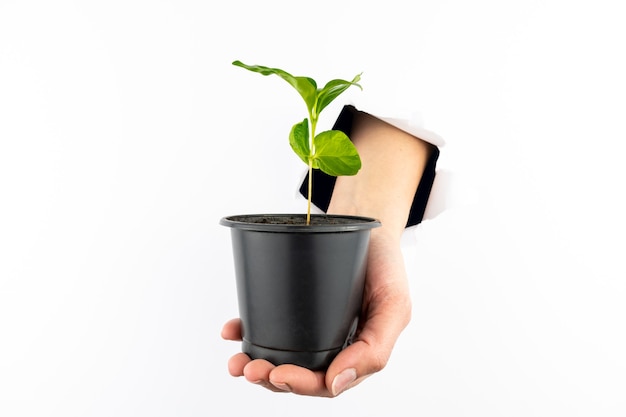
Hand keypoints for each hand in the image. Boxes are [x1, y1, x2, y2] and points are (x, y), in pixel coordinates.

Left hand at [221, 229, 411, 396]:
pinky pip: (270, 325)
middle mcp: (333, 344)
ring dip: (256, 363)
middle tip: (247, 369)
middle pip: (298, 374)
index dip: (299, 385)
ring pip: (281, 356)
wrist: (368, 226)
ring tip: (235, 362)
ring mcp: (313, 326)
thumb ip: (374, 349)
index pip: (325, 383)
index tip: (276, 374)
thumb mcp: (394, 306)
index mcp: (357, 352)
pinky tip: (232, 330)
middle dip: (270, 377)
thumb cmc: (385, 266)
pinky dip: (248, 332)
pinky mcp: (296, 307)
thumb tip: (335, 384)